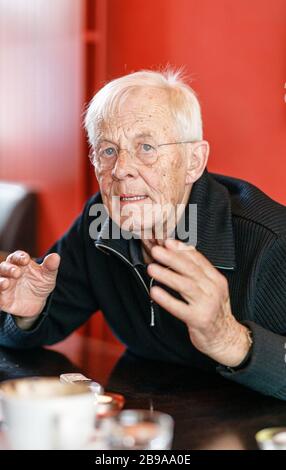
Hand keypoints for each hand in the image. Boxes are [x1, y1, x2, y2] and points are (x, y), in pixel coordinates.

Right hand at [0, 251, 59, 317]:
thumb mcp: (48, 276)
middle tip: (17, 273)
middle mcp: (9, 272)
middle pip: (4, 266)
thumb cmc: (40, 283)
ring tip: (6, 283)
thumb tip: (56, 256)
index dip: (19, 257)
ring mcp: (5, 285)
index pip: (17, 256)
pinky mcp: (2, 299)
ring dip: (0, 281)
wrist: (38, 303)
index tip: (26, 259)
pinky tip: (2, 293)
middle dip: (9, 269)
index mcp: (20, 263)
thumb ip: (50, 267)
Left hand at [147, 239, 250, 366]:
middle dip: (172, 258)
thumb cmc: (213, 311)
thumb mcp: (211, 288)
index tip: (167, 242)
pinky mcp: (199, 319)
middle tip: (157, 250)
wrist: (226, 337)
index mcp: (216, 279)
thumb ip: (198, 272)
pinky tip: (155, 292)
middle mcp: (213, 290)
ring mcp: (207, 304)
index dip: (182, 250)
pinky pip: (180, 308)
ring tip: (152, 268)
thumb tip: (180, 251)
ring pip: (186, 286)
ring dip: (167, 275)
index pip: (199, 260)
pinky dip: (166, 299)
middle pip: (191, 270)